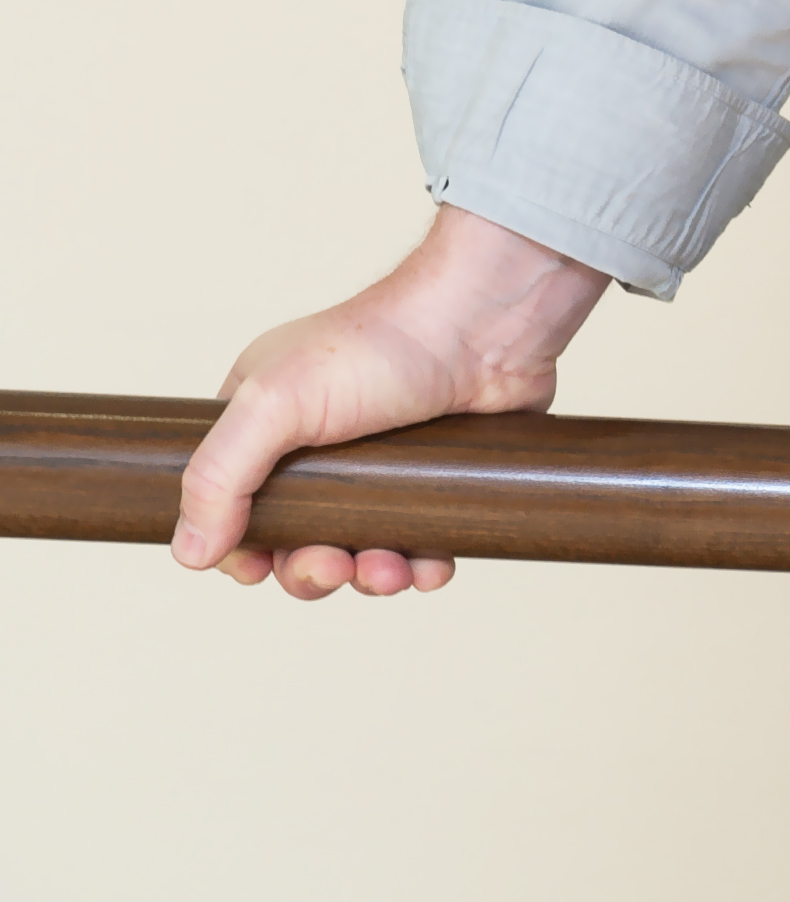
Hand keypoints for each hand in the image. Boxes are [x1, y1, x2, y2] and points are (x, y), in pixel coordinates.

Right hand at [175, 205, 610, 601]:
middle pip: (298, 539)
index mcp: (266, 422)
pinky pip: (421, 543)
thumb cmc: (380, 345)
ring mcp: (380, 462)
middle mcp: (318, 444)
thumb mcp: (274, 404)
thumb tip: (189, 554)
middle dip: (313, 570)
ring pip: (361, 548)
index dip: (244, 548)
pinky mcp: (434, 477)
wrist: (487, 325)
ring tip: (390, 570)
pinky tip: (430, 566)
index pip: (231, 504)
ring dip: (370, 576)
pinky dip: (422, 565)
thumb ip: (219, 477)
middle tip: (335, 565)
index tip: (261, 569)